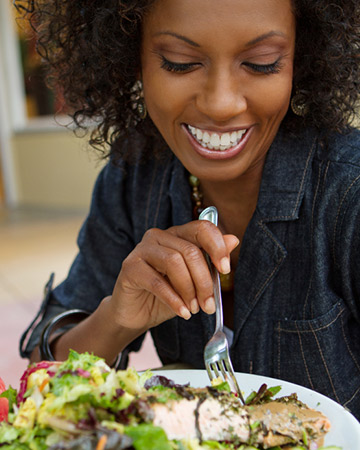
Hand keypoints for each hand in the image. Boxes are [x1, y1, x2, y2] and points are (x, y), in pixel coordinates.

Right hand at [108, 220, 238, 331]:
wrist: (136, 313)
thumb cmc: (166, 294)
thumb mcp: (193, 280)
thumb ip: (211, 261)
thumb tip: (233, 240)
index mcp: (177, 234)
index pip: (201, 228)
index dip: (217, 246)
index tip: (226, 270)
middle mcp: (159, 236)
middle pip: (190, 250)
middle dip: (204, 281)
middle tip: (209, 305)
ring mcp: (142, 250)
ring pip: (174, 262)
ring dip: (189, 290)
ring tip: (194, 309)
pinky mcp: (130, 267)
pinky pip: (156, 281)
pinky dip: (173, 299)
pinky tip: (182, 312)